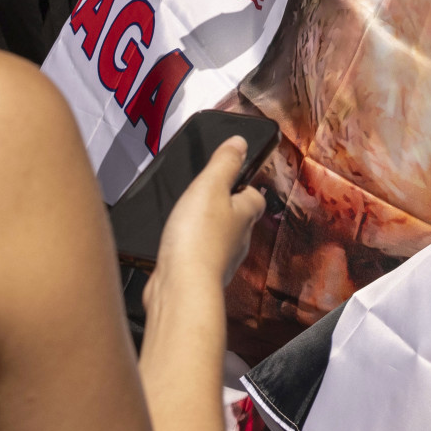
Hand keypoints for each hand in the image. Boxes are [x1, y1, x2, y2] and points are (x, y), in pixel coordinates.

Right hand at [144, 136, 268, 314]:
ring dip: (205, 229)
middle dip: (223, 206)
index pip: (255, 195)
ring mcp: (220, 259)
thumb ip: (225, 163)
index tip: (231, 174)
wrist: (181, 288)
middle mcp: (239, 238)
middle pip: (237, 217)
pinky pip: (198, 255)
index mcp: (246, 213)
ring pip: (218, 238)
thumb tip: (240, 142)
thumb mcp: (209, 186)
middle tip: (203, 195)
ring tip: (186, 218)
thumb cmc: (198, 238)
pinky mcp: (199, 274)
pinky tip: (175, 245)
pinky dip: (189, 249)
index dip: (243, 183)